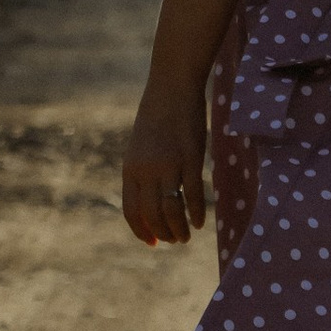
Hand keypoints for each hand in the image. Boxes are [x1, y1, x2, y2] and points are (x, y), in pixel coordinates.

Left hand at [122, 87, 209, 249]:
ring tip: (186, 237)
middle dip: (164, 233)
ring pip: (172, 210)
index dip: (142, 230)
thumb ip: (142, 174)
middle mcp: (146, 170)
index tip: (152, 242)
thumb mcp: (141, 148)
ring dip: (179, 229)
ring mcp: (169, 165)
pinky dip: (196, 213)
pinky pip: (193, 195)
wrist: (172, 88)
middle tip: (174, 240)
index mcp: (130, 169)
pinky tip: (200, 222)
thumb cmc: (157, 118)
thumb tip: (150, 203)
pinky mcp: (190, 159)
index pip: (131, 211)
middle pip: (153, 214)